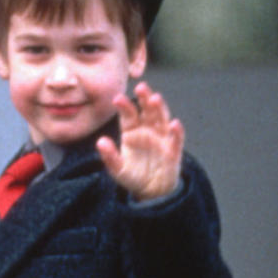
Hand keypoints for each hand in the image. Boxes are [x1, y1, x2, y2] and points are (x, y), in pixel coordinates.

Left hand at [96, 82, 183, 200]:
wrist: (150, 191)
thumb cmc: (133, 176)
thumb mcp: (117, 169)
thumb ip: (109, 156)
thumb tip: (100, 142)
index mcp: (132, 131)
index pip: (128, 115)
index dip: (124, 106)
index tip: (117, 98)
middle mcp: (147, 130)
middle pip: (147, 110)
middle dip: (144, 98)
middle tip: (140, 87)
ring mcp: (162, 137)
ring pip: (162, 118)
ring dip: (160, 108)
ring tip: (155, 98)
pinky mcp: (173, 149)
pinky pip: (176, 138)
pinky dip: (176, 131)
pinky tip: (174, 124)